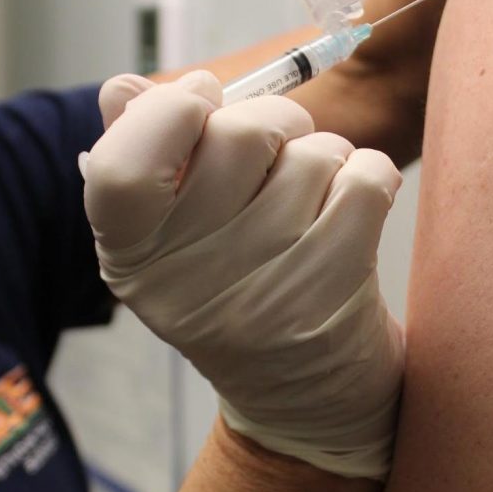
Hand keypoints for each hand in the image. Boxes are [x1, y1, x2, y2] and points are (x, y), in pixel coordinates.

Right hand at [82, 71, 404, 479]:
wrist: (308, 403)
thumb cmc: (237, 294)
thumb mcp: (174, 242)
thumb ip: (144, 157)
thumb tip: (125, 88)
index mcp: (134, 257)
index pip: (122, 166)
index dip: (170, 110)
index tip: (204, 102)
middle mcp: (190, 278)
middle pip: (237, 134)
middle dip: (274, 121)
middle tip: (280, 145)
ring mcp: (266, 288)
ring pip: (313, 154)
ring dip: (325, 157)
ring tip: (316, 198)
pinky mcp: (336, 290)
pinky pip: (366, 177)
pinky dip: (370, 174)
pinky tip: (356, 205)